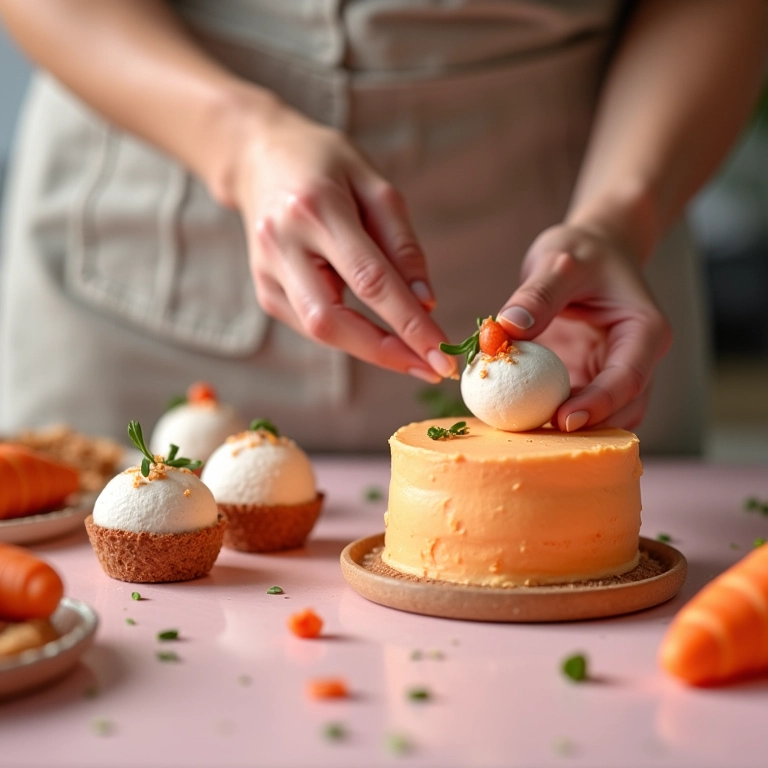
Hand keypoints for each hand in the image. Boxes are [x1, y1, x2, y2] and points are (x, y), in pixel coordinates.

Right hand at [228, 102, 456, 382]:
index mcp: (315, 209)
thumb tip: (425, 304)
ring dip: (371, 349)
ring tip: (414, 356)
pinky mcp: (265, 291)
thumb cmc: (325, 165)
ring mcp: (266, 272)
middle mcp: (282, 245)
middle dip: (386, 352)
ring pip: (320, 331)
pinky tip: (378, 334)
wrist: (258, 158)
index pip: (368, 280)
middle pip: (332, 320)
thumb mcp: (375, 185)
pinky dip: (350, 335)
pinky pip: (313, 325)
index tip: (442, 353)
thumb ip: (401, 244)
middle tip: (431, 368)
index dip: (408, 323)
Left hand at [496, 223, 670, 430]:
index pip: (630, 378)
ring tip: (525, 433)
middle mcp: (635, 360)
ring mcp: (611, 375)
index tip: (565, 420)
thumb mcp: (559, 262)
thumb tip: (507, 327)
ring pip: (602, 418)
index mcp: (644, 332)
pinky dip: (550, 416)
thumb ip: (537, 294)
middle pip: (622, 410)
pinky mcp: (588, 381)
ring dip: (569, 430)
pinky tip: (519, 418)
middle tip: (539, 438)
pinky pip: (573, 407)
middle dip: (585, 428)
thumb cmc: (581, 252)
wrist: (588, 252)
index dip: (601, 404)